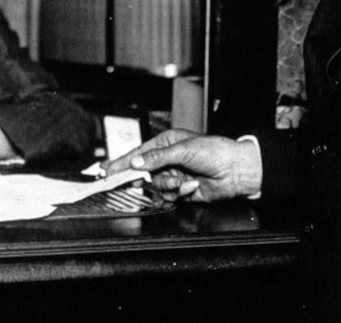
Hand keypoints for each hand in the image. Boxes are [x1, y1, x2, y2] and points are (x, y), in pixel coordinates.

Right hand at [104, 129, 260, 201]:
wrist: (234, 171)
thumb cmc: (213, 151)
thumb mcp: (183, 150)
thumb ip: (157, 157)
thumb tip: (136, 162)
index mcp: (166, 143)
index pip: (138, 153)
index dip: (121, 162)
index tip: (106, 170)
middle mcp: (168, 159)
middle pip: (145, 173)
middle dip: (150, 178)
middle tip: (143, 183)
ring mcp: (174, 175)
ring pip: (156, 186)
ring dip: (169, 186)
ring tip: (184, 181)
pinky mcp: (181, 190)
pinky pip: (168, 196)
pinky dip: (177, 194)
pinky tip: (190, 188)